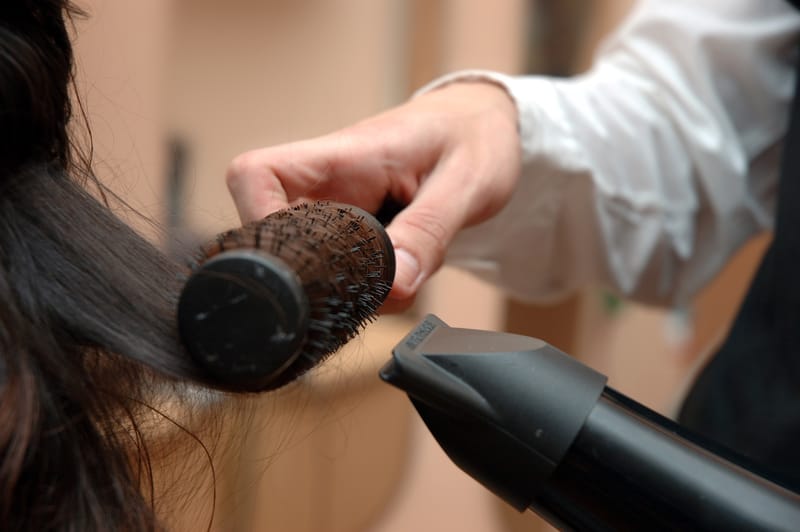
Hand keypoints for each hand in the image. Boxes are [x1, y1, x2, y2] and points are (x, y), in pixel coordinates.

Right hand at [226, 81, 520, 311]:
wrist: (484, 128)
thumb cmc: (474, 139)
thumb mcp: (467, 183)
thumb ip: (428, 231)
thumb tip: (394, 286)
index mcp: (344, 157)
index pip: (256, 175)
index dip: (257, 219)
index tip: (297, 261)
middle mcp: (327, 184)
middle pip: (274, 233)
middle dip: (315, 278)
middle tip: (371, 289)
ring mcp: (336, 210)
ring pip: (309, 263)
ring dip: (348, 287)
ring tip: (400, 279)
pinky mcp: (351, 232)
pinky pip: (339, 270)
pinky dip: (365, 287)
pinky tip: (401, 279)